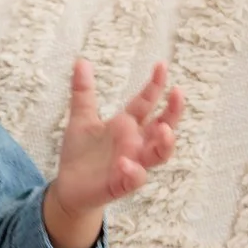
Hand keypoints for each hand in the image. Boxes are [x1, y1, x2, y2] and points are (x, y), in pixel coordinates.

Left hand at [51, 59, 183, 216]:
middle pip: (163, 127)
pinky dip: (133, 172)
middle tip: (178, 93)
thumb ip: (83, 92)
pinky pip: (134, 179)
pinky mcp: (120, 184)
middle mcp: (135, 144)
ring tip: (164, 130)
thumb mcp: (81, 118)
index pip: (147, 103)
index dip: (155, 85)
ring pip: (157, 155)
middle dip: (173, 112)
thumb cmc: (81, 153)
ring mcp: (131, 164)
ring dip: (164, 143)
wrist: (69, 187)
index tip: (161, 65)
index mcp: (128, 126)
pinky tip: (125, 162)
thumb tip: (81, 60)